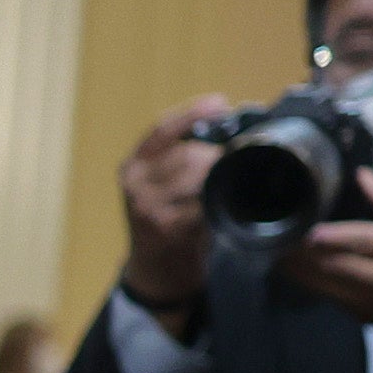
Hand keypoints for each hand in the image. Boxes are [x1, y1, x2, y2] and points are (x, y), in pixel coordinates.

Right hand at [116, 96, 235, 321]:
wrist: (157, 269)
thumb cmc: (168, 220)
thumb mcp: (162, 185)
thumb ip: (180, 159)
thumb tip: (224, 128)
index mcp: (132, 166)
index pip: (162, 130)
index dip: (192, 114)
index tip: (220, 102)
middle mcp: (135, 183)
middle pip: (186, 153)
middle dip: (216, 154)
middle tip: (240, 156)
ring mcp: (148, 206)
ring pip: (197, 176)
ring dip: (221, 177)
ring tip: (235, 181)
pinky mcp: (166, 227)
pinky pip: (202, 204)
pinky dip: (219, 201)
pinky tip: (226, 202)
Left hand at [282, 170, 372, 351]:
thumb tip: (362, 175)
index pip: (366, 241)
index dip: (336, 237)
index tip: (312, 231)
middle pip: (339, 265)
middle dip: (309, 253)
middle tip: (286, 237)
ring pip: (328, 286)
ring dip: (303, 270)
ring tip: (281, 252)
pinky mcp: (364, 315)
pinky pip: (330, 298)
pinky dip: (312, 283)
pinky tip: (297, 270)